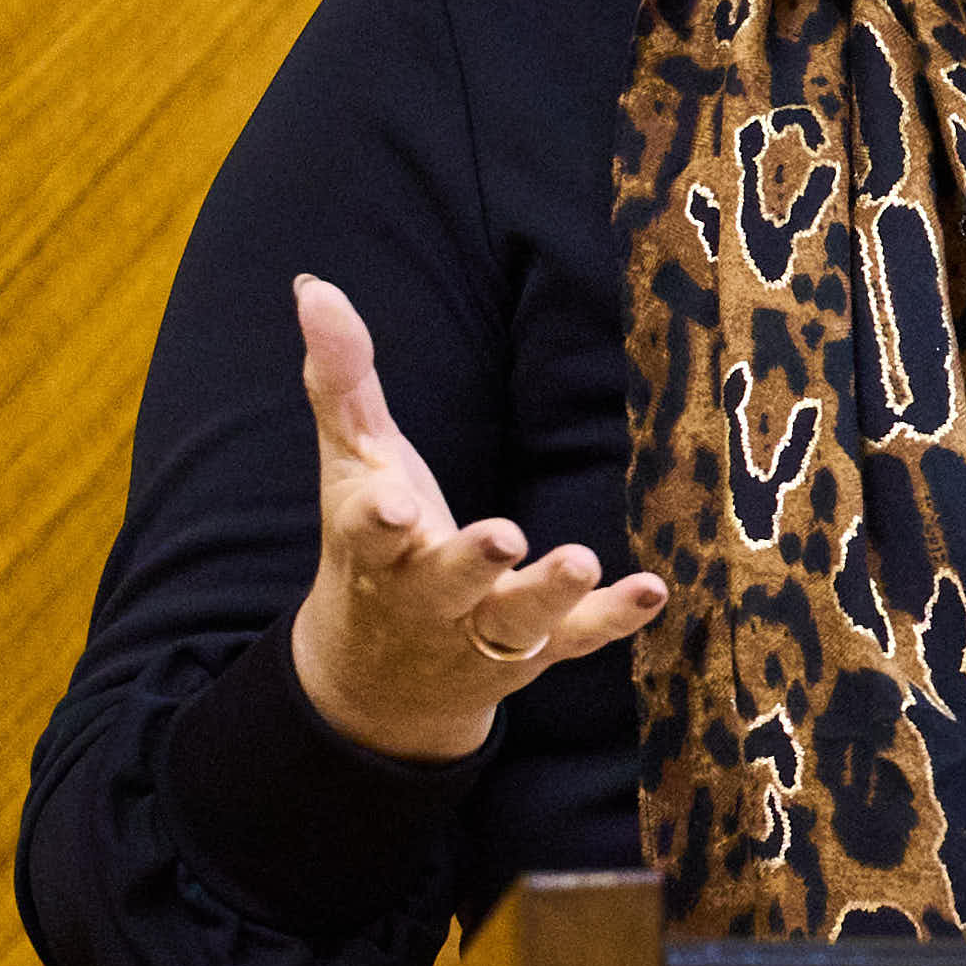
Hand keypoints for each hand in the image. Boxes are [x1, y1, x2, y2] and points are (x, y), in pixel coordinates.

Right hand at [287, 274, 662, 763]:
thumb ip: (341, 379)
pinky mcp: (533, 653)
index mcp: (373, 547)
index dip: (378, 520)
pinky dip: (612, 620)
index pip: (367, 533)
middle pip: (445, 582)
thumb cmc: (373, 545)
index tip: (390, 506)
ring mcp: (479, 630)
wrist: (380, 679)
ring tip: (583, 560)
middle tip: (503, 535)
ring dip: (549, 593)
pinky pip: (575, 640)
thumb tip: (314, 286)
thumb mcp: (352, 462)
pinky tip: (650, 590)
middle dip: (470, 562)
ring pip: (514, 618)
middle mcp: (424, 595)